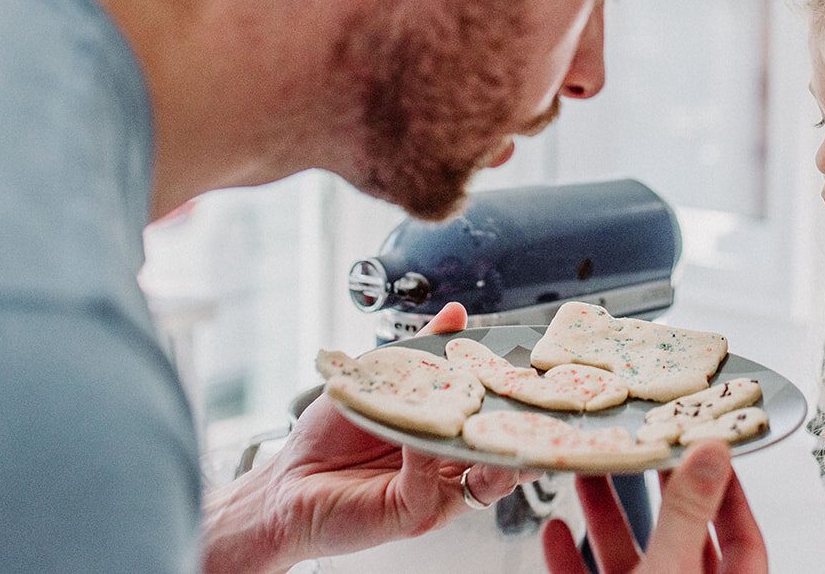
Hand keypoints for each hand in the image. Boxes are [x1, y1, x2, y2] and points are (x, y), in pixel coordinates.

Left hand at [201, 303, 523, 572]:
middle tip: (539, 400)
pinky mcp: (410, 512)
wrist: (285, 481)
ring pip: (486, 478)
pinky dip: (428, 455)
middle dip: (526, 428)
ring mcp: (436, 493)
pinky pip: (433, 485)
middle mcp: (452, 470)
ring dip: (493, 448)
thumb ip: (424, 350)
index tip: (537, 376)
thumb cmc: (330, 436)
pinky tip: (418, 434)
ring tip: (493, 419)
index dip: (522, 402)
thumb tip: (457, 313)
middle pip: (505, 451)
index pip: (499, 420)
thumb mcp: (382, 379)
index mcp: (450, 438)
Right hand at [541, 441, 767, 573]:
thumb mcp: (672, 567)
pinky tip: (553, 529)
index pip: (743, 535)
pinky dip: (568, 556)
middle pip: (680, 534)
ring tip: (590, 470)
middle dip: (657, 487)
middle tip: (646, 444)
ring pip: (628, 554)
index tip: (707, 446)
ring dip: (604, 513)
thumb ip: (688, 512)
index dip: (727, 488)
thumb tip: (713, 452)